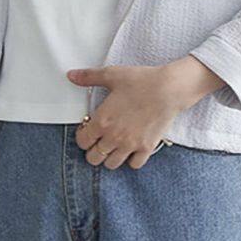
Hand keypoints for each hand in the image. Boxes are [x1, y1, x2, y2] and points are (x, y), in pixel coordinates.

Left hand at [66, 55, 225, 168]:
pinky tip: (132, 150)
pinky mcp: (146, 148)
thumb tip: (71, 76)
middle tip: (99, 141)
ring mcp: (130, 145)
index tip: (89, 131)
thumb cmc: (141, 81)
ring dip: (110, 157)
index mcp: (102, 121)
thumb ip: (89, 77)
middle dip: (93, 151)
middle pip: (93, 158)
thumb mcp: (112, 75)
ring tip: (114, 147)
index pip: (82, 142)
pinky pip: (134, 165)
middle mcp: (113, 137)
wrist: (169, 89)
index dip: (83, 137)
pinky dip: (131, 160)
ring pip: (111, 165)